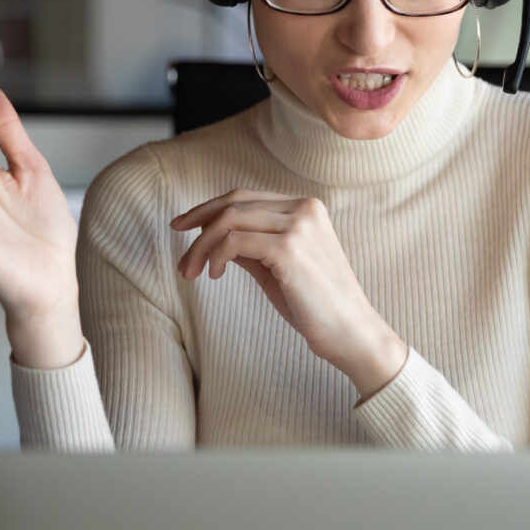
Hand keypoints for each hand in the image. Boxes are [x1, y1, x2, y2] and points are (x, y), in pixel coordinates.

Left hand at [171, 190, 406, 396]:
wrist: (350, 332)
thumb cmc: (315, 304)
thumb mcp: (278, 266)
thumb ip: (251, 246)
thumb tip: (212, 236)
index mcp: (306, 208)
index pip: (246, 197)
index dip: (209, 209)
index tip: (184, 226)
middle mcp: (304, 209)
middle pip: (235, 203)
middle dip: (199, 223)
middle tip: (179, 248)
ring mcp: (299, 226)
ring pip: (230, 221)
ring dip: (201, 246)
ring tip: (190, 272)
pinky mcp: (289, 249)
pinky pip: (235, 242)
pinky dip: (216, 256)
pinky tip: (214, 275)